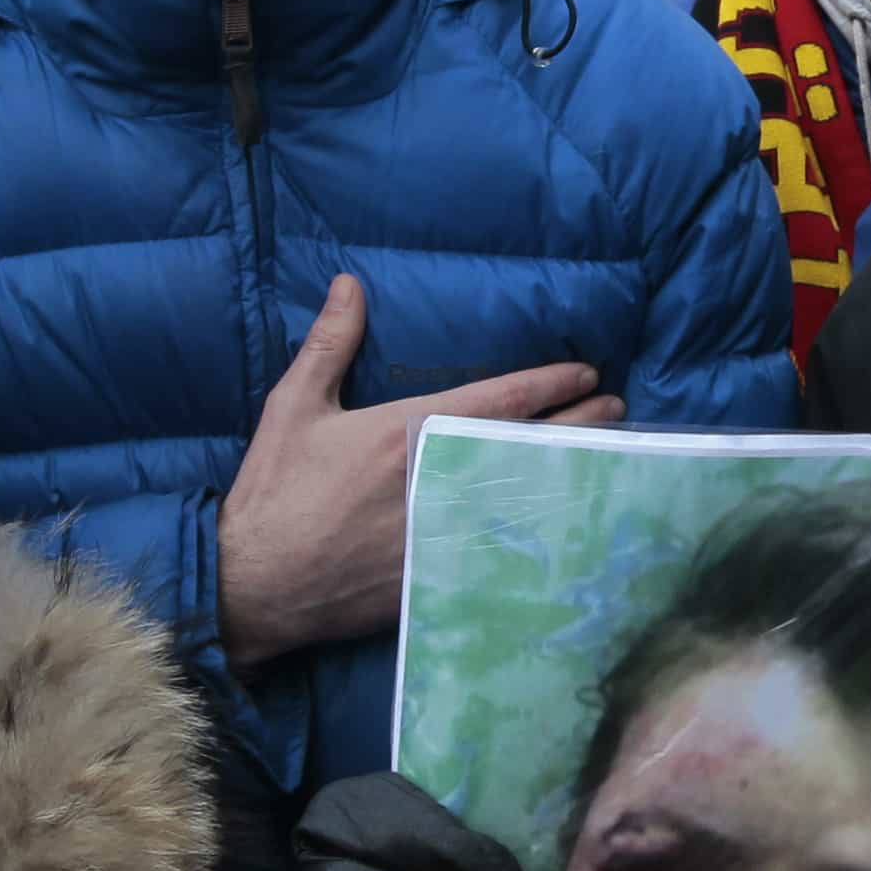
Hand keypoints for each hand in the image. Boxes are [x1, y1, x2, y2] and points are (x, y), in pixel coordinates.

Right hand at [218, 276, 620, 667]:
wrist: (253, 586)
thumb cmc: (273, 494)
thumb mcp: (294, 407)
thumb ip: (329, 344)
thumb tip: (350, 284)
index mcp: (405, 432)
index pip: (499, 399)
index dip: (550, 384)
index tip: (586, 373)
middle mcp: (437, 481)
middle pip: (528, 446)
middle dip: (579, 425)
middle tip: (617, 410)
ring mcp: (445, 533)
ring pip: (527, 498)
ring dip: (571, 475)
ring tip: (610, 459)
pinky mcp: (440, 576)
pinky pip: (507, 551)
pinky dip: (544, 534)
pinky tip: (572, 526)